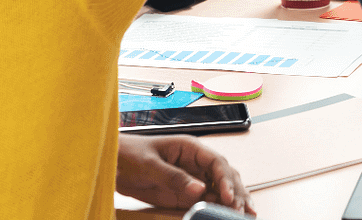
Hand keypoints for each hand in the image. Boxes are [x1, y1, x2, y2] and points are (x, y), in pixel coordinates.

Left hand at [116, 133, 255, 213]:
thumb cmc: (130, 155)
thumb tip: (199, 189)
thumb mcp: (150, 165)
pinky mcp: (185, 193)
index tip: (229, 196)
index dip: (226, 179)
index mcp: (190, 148)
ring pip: (219, 188)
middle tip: (242, 210)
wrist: (114, 163)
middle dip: (236, 191)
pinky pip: (206, 200)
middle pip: (224, 175)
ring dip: (234, 200)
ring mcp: (191, 178)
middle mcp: (195, 162)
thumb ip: (174, 177)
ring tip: (247, 214)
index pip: (216, 162)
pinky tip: (228, 215)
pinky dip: (219, 208)